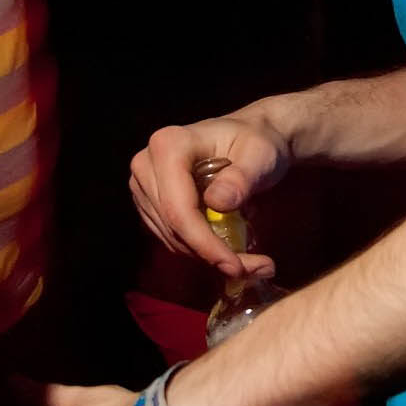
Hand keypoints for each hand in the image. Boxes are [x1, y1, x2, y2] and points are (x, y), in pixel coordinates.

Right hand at [130, 109, 289, 277]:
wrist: (250, 137)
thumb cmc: (257, 142)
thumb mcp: (261, 155)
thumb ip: (243, 177)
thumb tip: (218, 202)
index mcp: (168, 145)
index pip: (179, 209)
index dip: (205, 244)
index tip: (237, 265)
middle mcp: (147, 165)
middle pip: (173, 228)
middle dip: (212, 255)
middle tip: (256, 268)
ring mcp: (144, 186)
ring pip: (171, 239)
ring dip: (208, 257)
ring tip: (250, 261)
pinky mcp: (149, 204)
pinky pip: (171, 238)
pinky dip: (200, 250)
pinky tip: (229, 248)